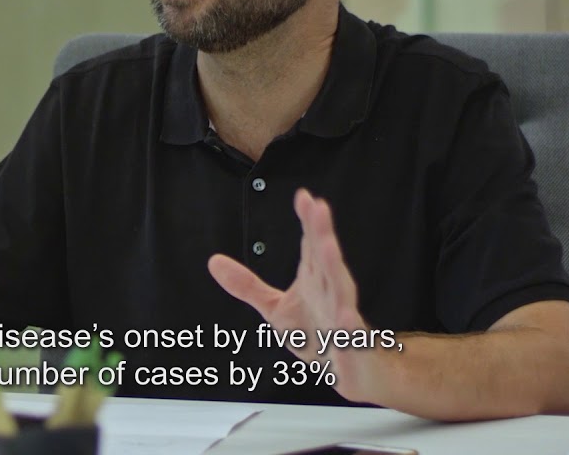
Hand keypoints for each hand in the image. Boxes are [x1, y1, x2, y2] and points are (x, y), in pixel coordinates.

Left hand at [207, 188, 371, 399]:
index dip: (308, 221)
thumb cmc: (316, 334)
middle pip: (325, 259)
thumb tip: (213, 261)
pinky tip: (346, 317)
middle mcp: (330, 293)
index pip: (311, 245)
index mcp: (315, 280)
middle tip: (319, 208)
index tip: (304, 197)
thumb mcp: (275, 308)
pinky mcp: (351, 347)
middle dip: (321, 233)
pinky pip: (350, 337)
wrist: (355, 372)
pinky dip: (348, 328)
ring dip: (334, 268)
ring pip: (340, 291)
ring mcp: (343, 319)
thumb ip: (247, 285)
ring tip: (328, 247)